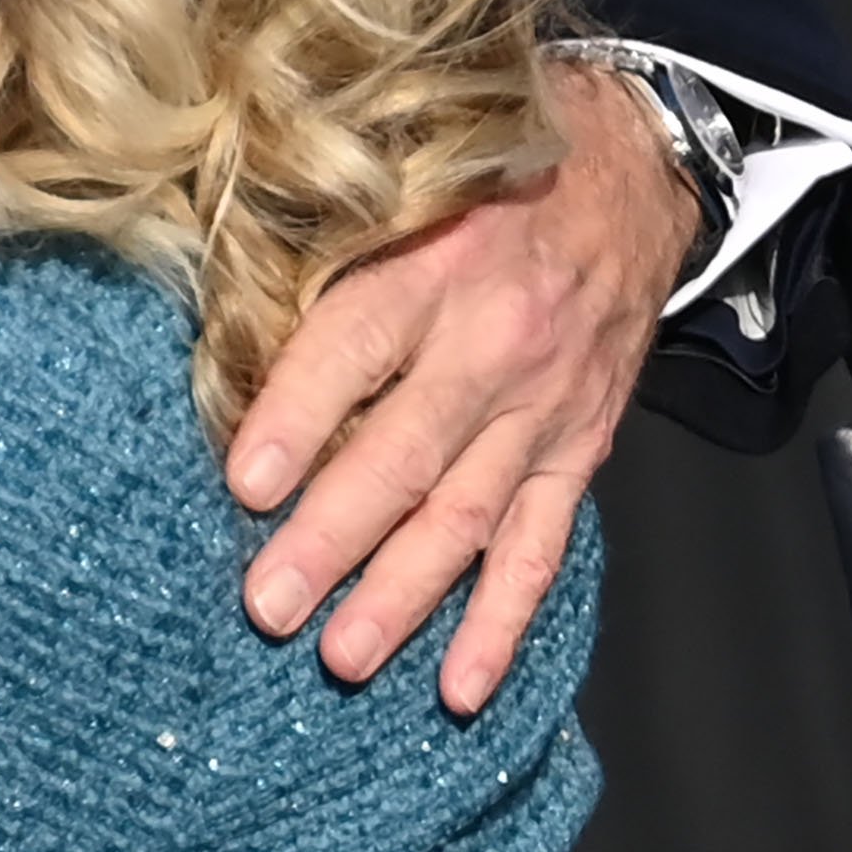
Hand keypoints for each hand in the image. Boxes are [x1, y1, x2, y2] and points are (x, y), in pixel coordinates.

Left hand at [229, 57, 686, 712]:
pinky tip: (462, 687)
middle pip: (407, 452)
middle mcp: (497, 341)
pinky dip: (504, 621)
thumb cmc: (486, 169)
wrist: (634, 165)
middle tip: (269, 603)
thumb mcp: (404, 176)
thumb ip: (325, 248)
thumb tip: (216, 324)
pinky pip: (543, 545)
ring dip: (404, 594)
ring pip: (468, 514)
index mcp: (438, 263)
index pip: (359, 346)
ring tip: (343, 655)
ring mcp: (546, 404)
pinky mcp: (580, 447)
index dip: (300, 414)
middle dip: (335, 536)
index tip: (246, 482)